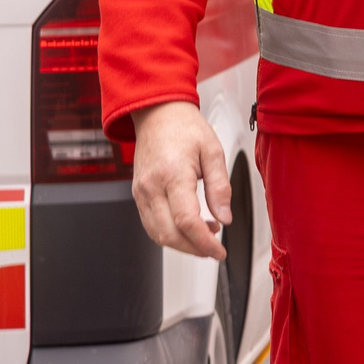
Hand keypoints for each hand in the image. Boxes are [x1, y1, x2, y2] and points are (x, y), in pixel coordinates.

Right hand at [129, 100, 231, 258]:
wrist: (158, 112)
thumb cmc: (184, 127)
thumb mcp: (213, 151)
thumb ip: (220, 187)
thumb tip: (225, 217)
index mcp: (173, 174)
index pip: (187, 221)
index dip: (204, 242)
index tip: (219, 251)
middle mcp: (152, 186)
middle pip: (170, 234)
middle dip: (194, 249)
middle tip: (214, 248)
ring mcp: (141, 191)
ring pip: (158, 234)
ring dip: (182, 244)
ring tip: (205, 235)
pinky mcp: (138, 194)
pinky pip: (150, 224)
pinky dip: (169, 233)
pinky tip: (187, 227)